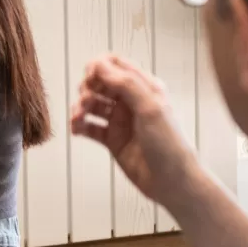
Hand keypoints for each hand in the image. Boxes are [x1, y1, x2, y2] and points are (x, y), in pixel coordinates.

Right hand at [71, 54, 202, 209]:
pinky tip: (76, 129)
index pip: (116, 65)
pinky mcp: (112, 139)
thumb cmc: (170, 145)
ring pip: (92, 105)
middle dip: (87, 89)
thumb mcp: (150, 108)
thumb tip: (100, 64)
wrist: (172, 182)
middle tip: (85, 102)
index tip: (89, 77)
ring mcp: (121, 121)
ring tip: (77, 118)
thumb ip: (125, 84)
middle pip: (100, 84)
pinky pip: (90, 127)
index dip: (99, 67)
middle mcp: (131, 102)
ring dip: (80, 108)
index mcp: (145, 88)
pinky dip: (80, 126)